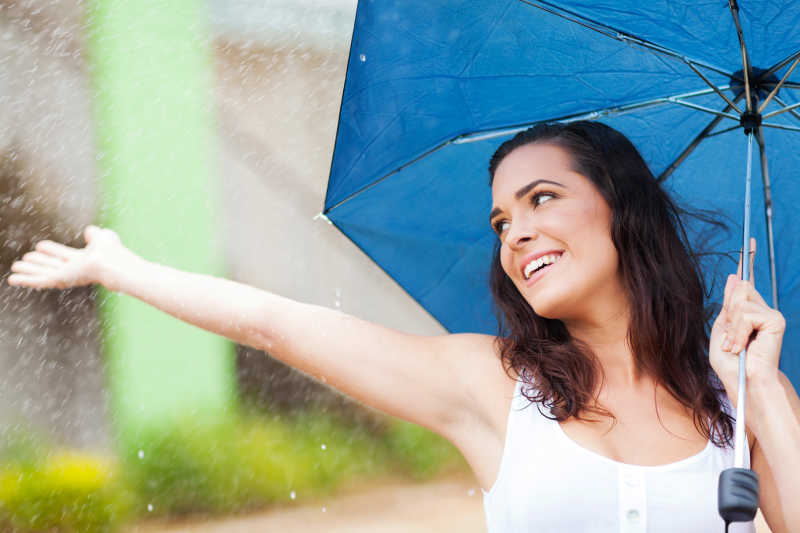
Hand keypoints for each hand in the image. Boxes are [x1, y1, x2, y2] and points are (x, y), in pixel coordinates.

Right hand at [7, 225, 127, 290]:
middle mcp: (74, 269)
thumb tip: (90, 230)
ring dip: (28, 271)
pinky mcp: (59, 280)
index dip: (51, 251)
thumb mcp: (102, 237)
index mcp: (83, 260)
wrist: (110, 262)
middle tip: (23, 260)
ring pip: (42, 274)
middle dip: (37, 263)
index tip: (40, 246)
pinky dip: (25, 280)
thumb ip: (95, 234)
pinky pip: (39, 281)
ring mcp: (66, 276)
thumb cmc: (112, 252)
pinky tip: (12, 279)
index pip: (63, 255)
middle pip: (51, 266)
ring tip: (14, 267)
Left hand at [709, 238, 784, 404]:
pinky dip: (739, 331)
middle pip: (737, 290)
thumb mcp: (721, 330)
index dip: (747, 261)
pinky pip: (746, 314)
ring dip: (732, 327)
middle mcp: (760, 309)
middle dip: (728, 315)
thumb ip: (727, 305)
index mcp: (746, 311)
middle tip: (730, 340)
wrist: (743, 380)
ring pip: (740, 301)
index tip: (750, 241)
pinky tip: (742, 345)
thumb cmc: (731, 361)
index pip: (745, 283)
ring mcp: (769, 313)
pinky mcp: (775, 320)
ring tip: (735, 345)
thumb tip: (735, 277)